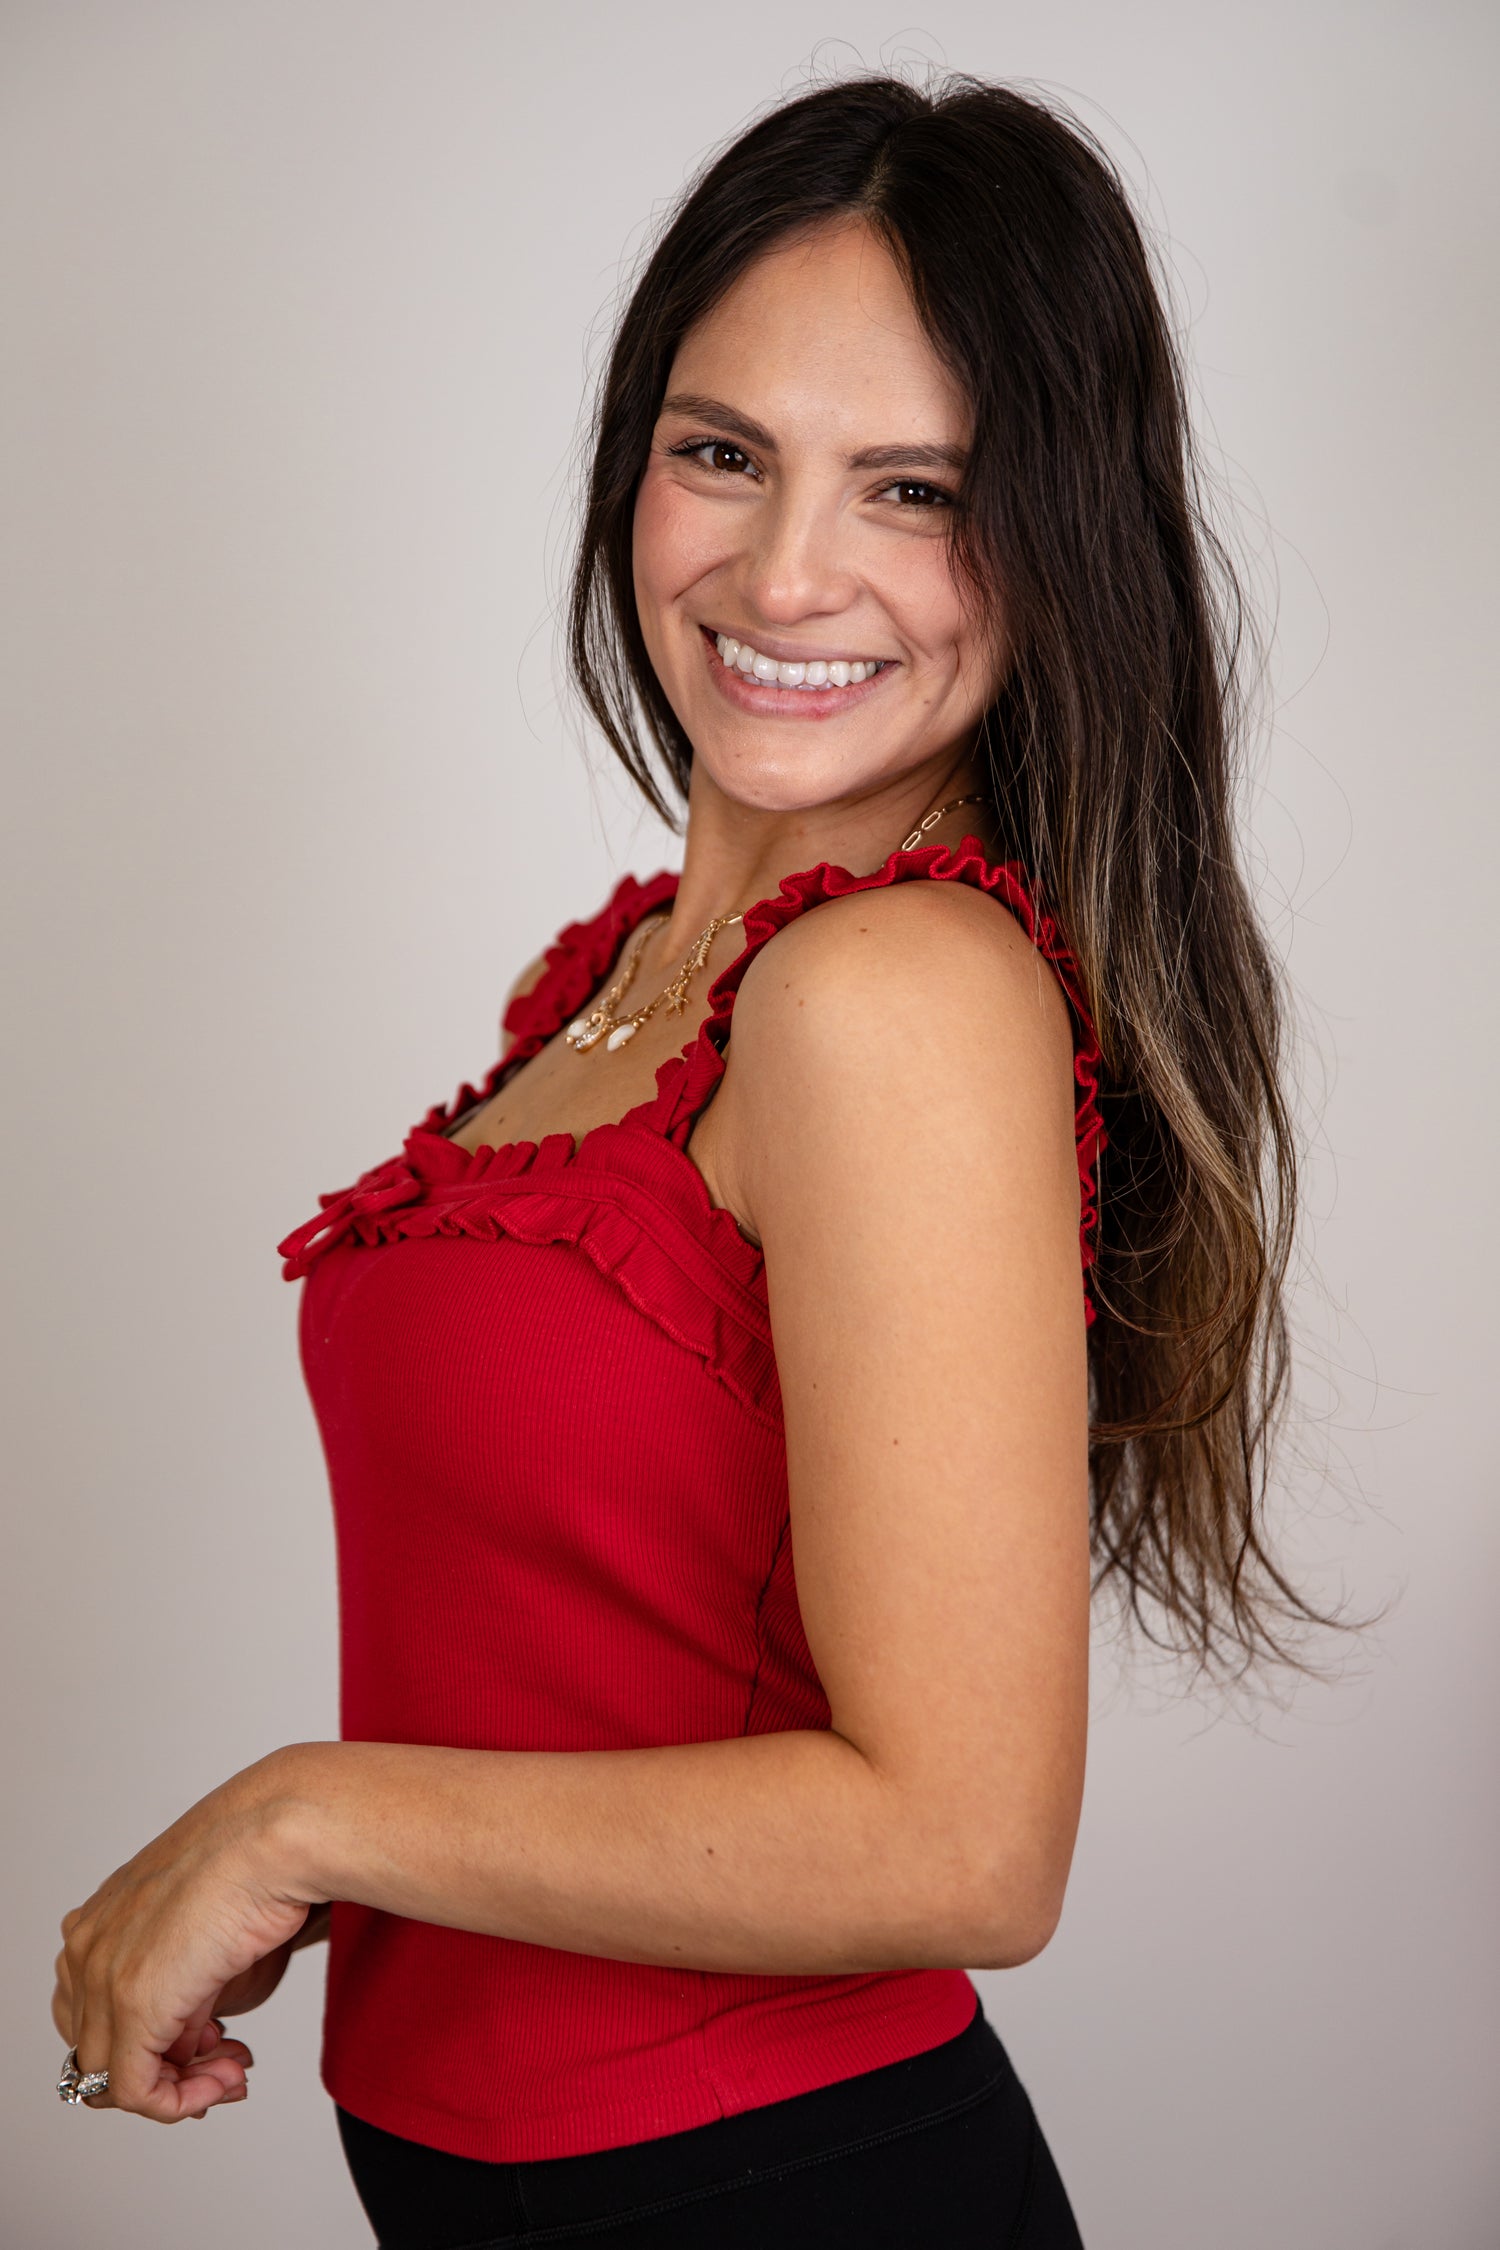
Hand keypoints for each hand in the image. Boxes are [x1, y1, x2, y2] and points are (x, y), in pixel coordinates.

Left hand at [52, 1752, 320, 2122]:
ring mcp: (103, 1976)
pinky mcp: (132, 2005)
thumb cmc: (257, 1862)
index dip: (152, 2041)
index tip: (211, 2040)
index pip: (97, 2014)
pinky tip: (225, 2080)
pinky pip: (136, 2092)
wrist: (275, 1836)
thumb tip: (187, 2040)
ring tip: (234, 2073)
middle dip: (168, 2069)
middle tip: (225, 2060)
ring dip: (181, 2089)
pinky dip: (181, 2101)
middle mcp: (87, 1947)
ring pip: (114, 2079)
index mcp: (99, 1920)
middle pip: (101, 2049)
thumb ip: (180, 1988)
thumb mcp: (204, 1933)